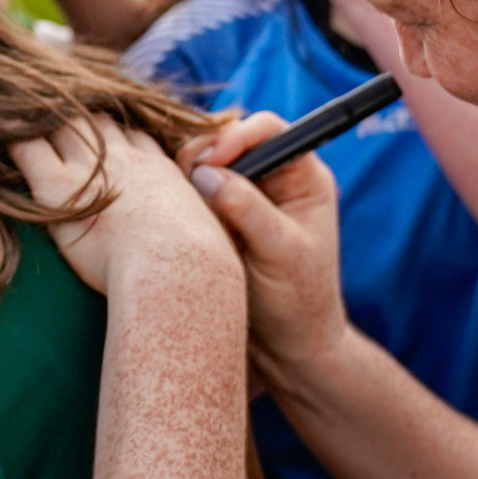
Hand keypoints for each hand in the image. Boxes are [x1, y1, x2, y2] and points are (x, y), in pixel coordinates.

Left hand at [9, 115, 236, 294]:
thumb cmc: (199, 271)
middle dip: (73, 106)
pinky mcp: (57, 185)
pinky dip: (6, 134)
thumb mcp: (210, 243)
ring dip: (38, 112)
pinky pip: (25, 147)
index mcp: (160, 171)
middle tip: (48, 99)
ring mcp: (91, 166)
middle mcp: (125, 159)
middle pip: (94, 118)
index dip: (116, 129)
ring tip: (11, 103)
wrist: (180, 269)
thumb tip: (212, 260)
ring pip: (59, 121)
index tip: (103, 125)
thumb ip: (203, 239)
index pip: (134, 136)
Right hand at [181, 114, 350, 376]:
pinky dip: (181, 199)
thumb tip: (207, 175)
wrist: (289, 348)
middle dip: (204, 156)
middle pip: (231, 140)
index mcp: (304, 178)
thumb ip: (248, 210)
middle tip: (185, 184)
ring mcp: (246, 198)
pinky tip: (174, 220)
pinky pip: (195, 193)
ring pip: (208, 165)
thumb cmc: (298, 303)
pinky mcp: (222, 218)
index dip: (236, 136)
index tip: (210, 163)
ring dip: (188, 179)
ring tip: (179, 207)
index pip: (270, 130)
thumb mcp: (280, 254)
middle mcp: (275, 180)